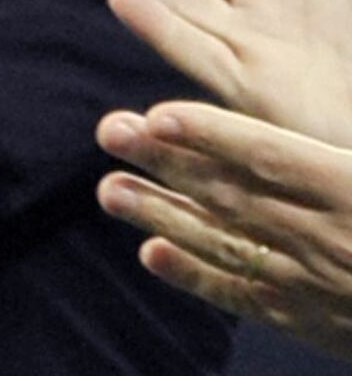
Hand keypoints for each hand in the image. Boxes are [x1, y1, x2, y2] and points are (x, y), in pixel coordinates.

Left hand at [98, 101, 351, 358]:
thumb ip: (342, 148)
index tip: (159, 112)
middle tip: (108, 132)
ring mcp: (319, 285)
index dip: (214, 134)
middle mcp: (332, 239)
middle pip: (235, 195)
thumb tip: (302, 133)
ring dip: (162, 215)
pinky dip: (196, 278)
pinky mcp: (316, 323)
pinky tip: (151, 257)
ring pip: (227, 244)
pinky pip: (247, 297)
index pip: (276, 158)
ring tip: (109, 190)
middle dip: (166, 163)